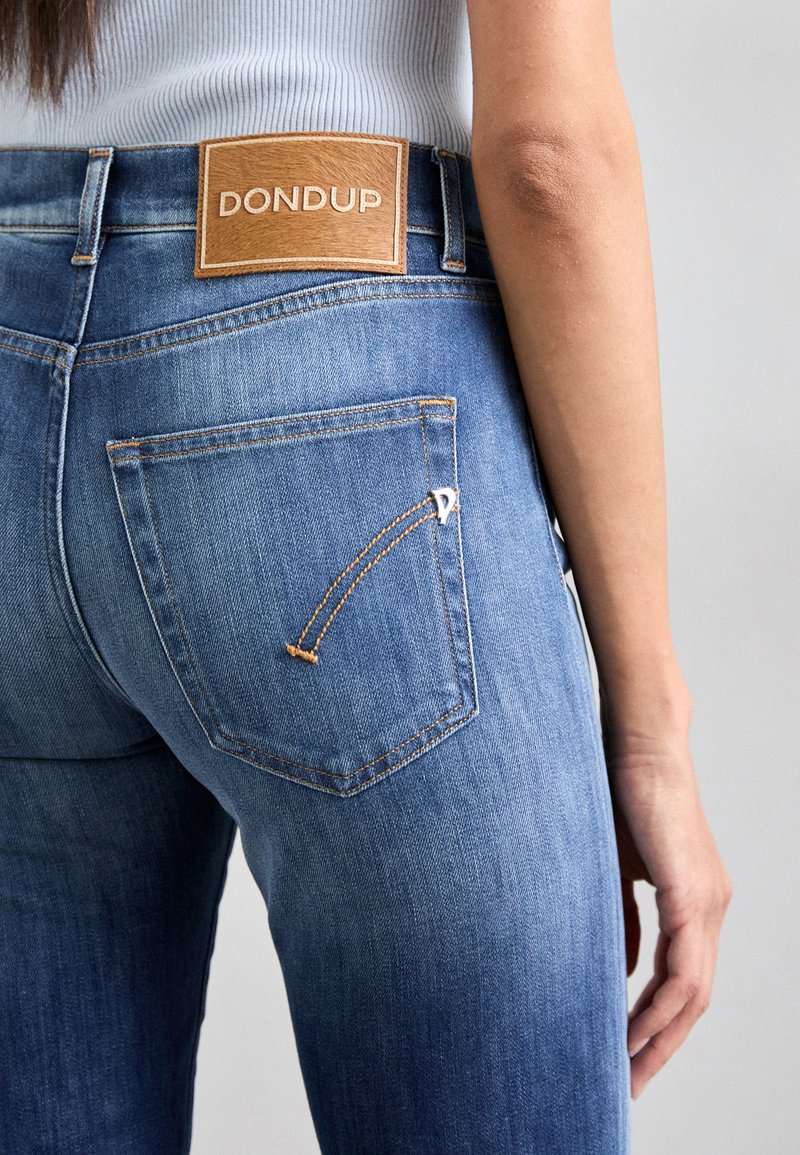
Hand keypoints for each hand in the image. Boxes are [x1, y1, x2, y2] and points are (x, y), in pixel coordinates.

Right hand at [600, 687, 732, 1100]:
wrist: (639, 744)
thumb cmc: (620, 796)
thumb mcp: (617, 870)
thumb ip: (625, 919)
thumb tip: (624, 968)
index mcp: (696, 901)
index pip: (685, 981)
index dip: (660, 1024)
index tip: (629, 1055)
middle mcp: (712, 907)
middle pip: (695, 1000)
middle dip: (661, 1047)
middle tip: (628, 1082)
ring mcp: (707, 902)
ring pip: (693, 994)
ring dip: (659, 1037)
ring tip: (626, 1068)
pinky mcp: (692, 893)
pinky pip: (682, 970)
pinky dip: (658, 1006)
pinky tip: (631, 1028)